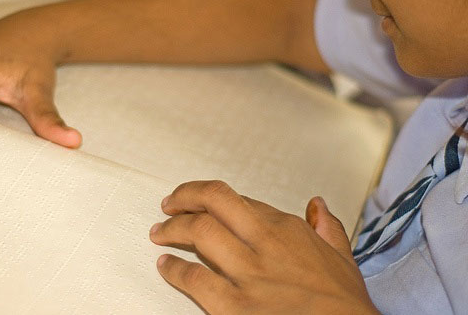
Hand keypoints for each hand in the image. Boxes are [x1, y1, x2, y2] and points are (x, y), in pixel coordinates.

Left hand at [150, 181, 377, 313]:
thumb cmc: (343, 303)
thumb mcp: (342, 257)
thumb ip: (327, 227)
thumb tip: (317, 204)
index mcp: (286, 228)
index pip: (238, 200)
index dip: (212, 199)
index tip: (200, 202)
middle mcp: (264, 242)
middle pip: (212, 202)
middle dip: (184, 198)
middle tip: (168, 204)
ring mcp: (248, 273)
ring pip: (198, 233)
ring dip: (171, 229)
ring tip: (159, 232)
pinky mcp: (234, 306)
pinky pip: (194, 278)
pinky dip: (173, 269)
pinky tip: (165, 266)